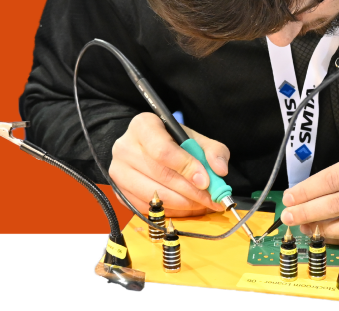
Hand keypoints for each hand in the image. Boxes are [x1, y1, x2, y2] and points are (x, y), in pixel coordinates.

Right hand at [109, 112, 229, 215]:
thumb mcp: (194, 138)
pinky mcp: (119, 192)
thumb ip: (213, 150)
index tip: (206, 181)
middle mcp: (125, 148)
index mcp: (143, 126)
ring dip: (184, 204)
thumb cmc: (172, 141)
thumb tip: (220, 170)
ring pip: (154, 196)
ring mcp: (119, 172)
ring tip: (203, 204)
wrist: (146, 148)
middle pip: (161, 176)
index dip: (187, 168)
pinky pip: (148, 208)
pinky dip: (172, 211)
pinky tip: (187, 207)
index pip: (163, 151)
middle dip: (191, 192)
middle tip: (213, 199)